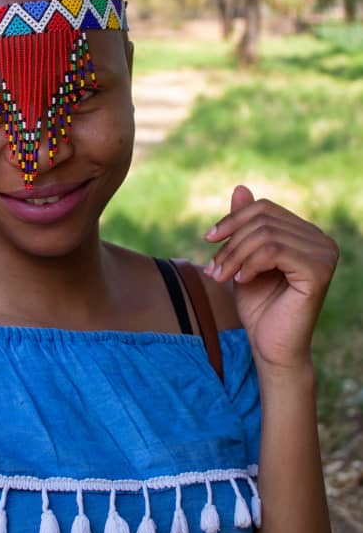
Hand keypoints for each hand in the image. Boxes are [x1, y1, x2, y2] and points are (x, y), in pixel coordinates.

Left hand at [204, 185, 338, 373]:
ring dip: (234, 256)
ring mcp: (324, 254)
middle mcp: (321, 239)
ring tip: (221, 277)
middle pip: (262, 219)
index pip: (264, 209)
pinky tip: (241, 281)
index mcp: (306, 233)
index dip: (232, 220)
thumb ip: (244, 224)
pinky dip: (249, 264)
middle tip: (213, 269)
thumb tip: (240, 186)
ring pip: (264, 235)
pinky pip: (273, 251)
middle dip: (230, 243)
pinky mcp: (319, 271)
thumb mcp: (243, 258)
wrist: (271, 346)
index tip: (208, 240)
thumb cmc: (259, 305)